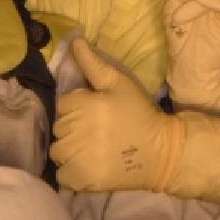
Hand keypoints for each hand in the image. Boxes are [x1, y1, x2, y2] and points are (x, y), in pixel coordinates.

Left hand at [51, 37, 183, 191]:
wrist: (161, 151)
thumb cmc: (139, 113)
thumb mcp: (119, 83)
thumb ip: (93, 62)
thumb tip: (74, 39)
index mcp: (82, 104)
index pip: (64, 103)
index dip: (79, 107)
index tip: (96, 112)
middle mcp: (75, 129)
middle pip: (60, 126)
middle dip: (74, 126)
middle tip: (98, 130)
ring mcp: (76, 156)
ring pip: (58, 150)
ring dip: (71, 149)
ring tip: (92, 148)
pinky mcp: (81, 179)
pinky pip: (63, 174)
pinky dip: (73, 171)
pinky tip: (90, 165)